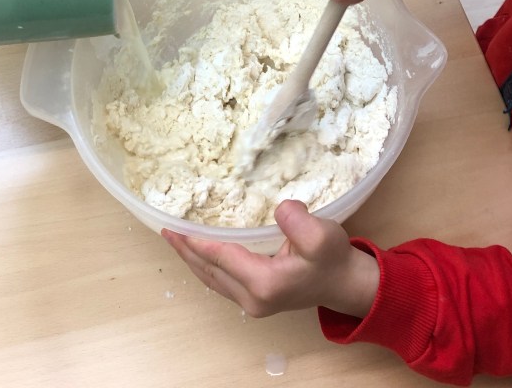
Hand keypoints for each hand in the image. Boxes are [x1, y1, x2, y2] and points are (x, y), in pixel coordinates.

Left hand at [162, 199, 379, 318]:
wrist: (345, 284)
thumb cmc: (333, 259)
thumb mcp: (322, 235)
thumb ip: (298, 221)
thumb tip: (279, 208)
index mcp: (264, 283)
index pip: (221, 257)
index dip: (197, 241)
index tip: (175, 226)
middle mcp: (252, 298)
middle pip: (209, 271)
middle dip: (185, 250)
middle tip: (165, 229)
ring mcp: (252, 302)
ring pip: (212, 278)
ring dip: (192, 259)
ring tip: (174, 239)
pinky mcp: (255, 298)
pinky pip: (220, 280)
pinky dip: (206, 264)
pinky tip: (199, 252)